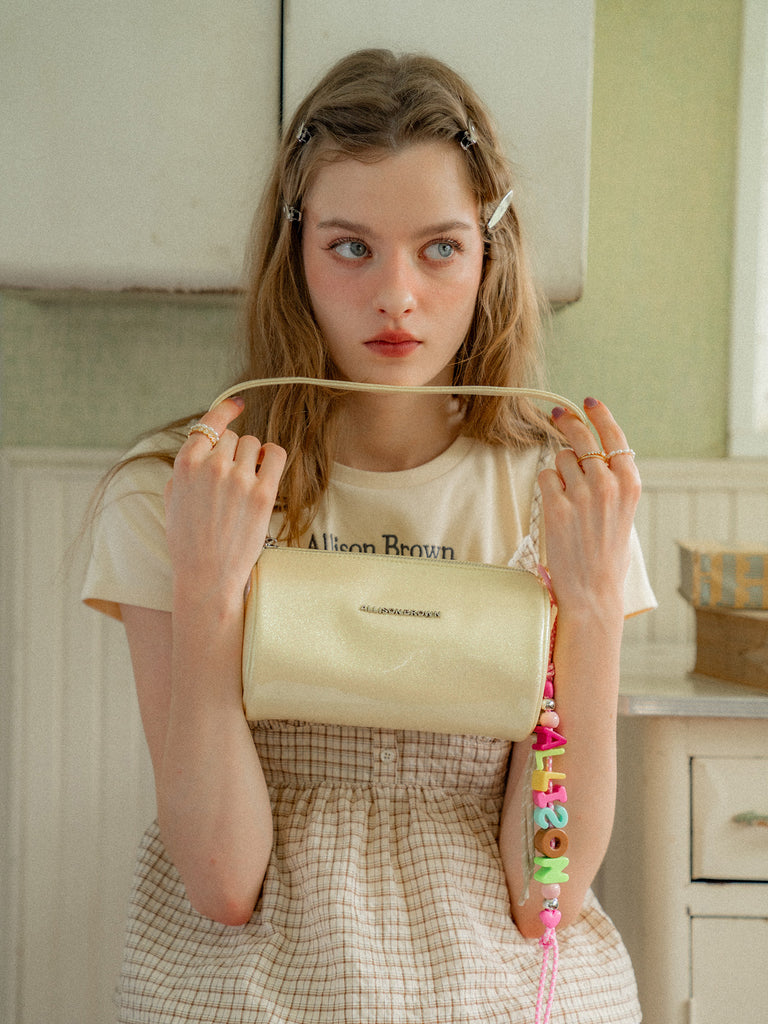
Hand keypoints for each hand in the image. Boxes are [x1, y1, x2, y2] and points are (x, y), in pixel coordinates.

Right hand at [164, 397, 286, 604]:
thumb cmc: (188, 542)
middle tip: (233, 476)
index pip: (209, 423)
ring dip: (253, 457)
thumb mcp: (172, 500)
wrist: (206, 576)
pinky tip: (267, 469)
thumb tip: (201, 447)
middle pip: (233, 437)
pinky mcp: (262, 493)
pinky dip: (273, 457)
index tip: (236, 405)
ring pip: (253, 444)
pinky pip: (275, 455)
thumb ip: (185, 470)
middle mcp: (212, 466)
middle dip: (235, 451)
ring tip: (247, 481)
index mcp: (185, 464)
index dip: (224, 411)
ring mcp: (238, 478)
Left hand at [537, 397, 640, 619]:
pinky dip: (548, 486)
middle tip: (558, 415)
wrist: (594, 590)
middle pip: (582, 438)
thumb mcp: (624, 512)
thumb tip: (589, 452)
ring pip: (561, 458)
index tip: (588, 402)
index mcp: (630, 484)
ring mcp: (582, 494)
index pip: (615, 436)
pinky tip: (556, 507)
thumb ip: (613, 481)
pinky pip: (546, 477)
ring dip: (559, 470)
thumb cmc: (607, 554)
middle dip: (569, 423)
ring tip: (568, 497)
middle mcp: (608, 484)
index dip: (600, 415)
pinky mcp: (557, 507)